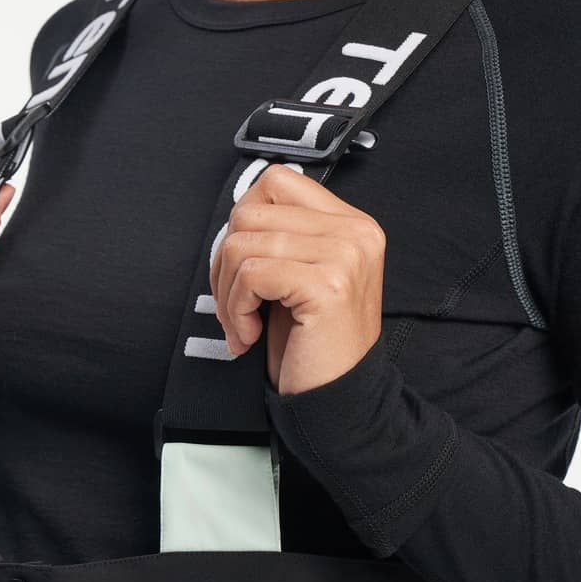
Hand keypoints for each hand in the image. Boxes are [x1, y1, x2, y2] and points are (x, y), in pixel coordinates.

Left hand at [208, 163, 384, 395]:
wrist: (340, 399)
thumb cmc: (313, 343)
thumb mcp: (300, 274)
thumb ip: (282, 236)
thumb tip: (236, 217)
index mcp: (351, 223)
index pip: (277, 182)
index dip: (244, 222)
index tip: (243, 269)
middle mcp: (356, 231)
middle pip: (250, 211)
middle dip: (225, 263)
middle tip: (234, 306)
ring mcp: (345, 255)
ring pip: (242, 243)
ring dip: (226, 292)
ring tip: (242, 325)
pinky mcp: (328, 284)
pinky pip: (250, 274)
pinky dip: (236, 309)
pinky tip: (250, 335)